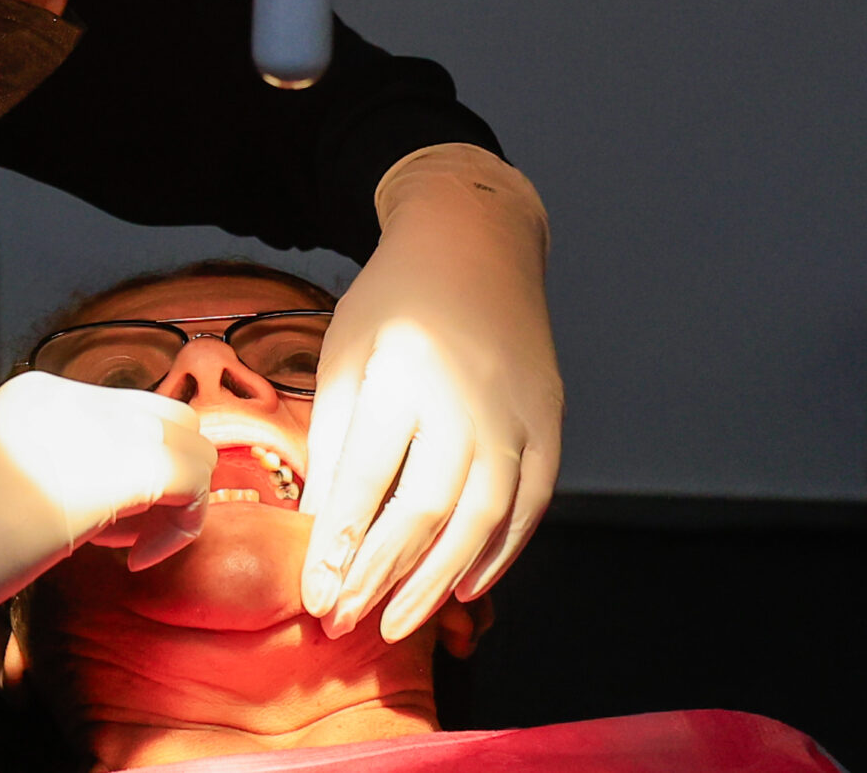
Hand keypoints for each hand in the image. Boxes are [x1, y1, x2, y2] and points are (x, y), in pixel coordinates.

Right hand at [0, 371, 213, 683]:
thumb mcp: (2, 476)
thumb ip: (55, 467)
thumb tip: (107, 498)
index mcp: (38, 394)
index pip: (129, 411)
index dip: (139, 466)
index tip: (117, 517)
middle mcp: (68, 398)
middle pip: (169, 415)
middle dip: (172, 476)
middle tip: (136, 530)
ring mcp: (88, 427)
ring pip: (189, 440)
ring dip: (178, 499)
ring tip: (127, 546)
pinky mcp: (106, 472)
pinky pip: (188, 480)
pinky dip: (180, 524)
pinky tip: (135, 560)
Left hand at [298, 144, 561, 642]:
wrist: (474, 244)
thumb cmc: (394, 302)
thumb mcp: (344, 355)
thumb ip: (335, 442)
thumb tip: (321, 530)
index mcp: (400, 373)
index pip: (367, 480)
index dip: (340, 546)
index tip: (317, 595)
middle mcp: (464, 397)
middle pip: (425, 509)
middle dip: (382, 577)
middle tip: (346, 623)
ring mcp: (516, 413)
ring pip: (482, 519)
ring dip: (438, 583)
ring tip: (398, 623)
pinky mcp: (549, 422)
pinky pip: (531, 504)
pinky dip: (500, 553)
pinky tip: (466, 587)